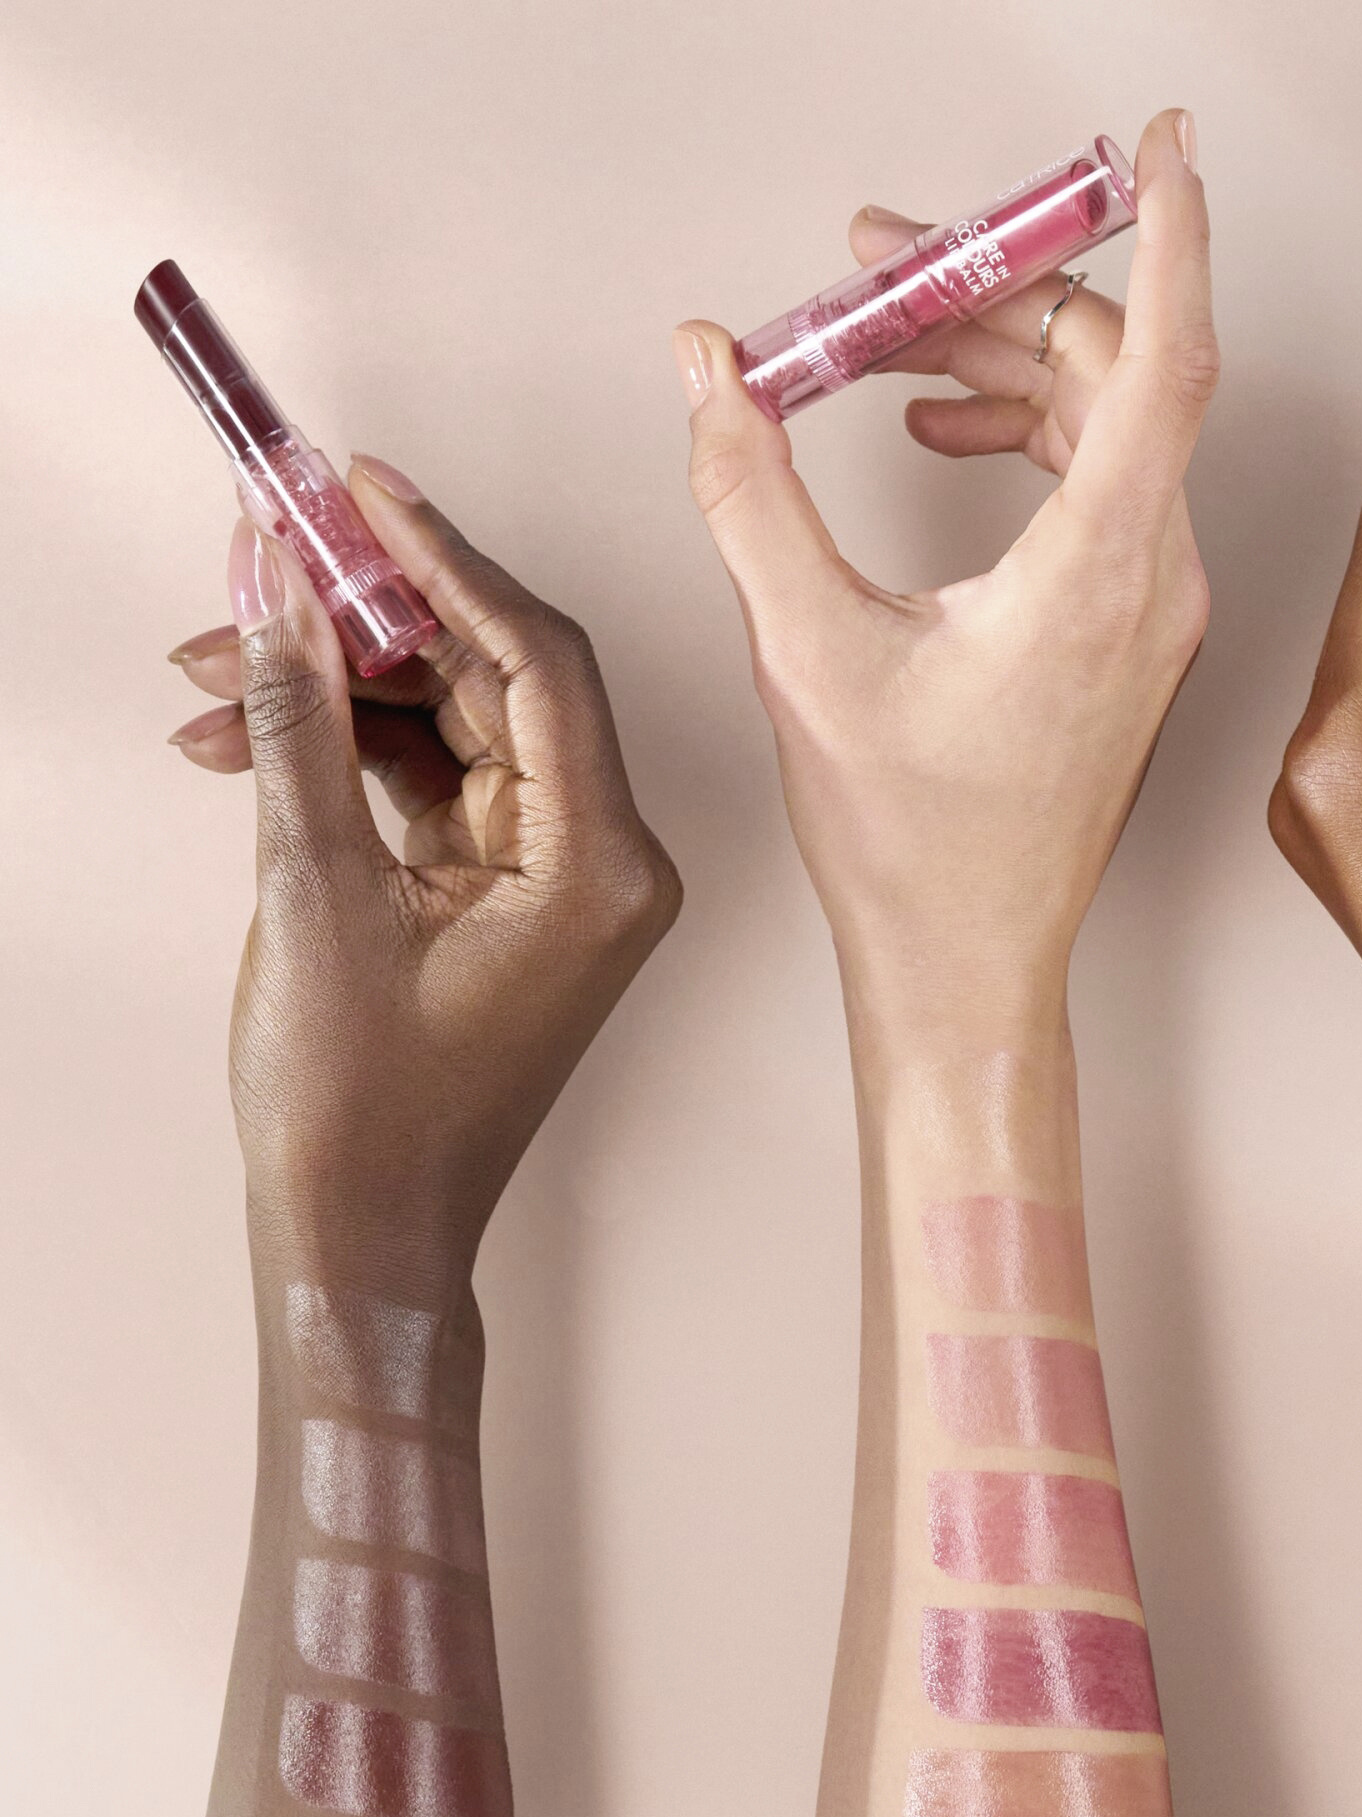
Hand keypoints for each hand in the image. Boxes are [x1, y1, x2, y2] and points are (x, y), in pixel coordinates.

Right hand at [165, 466, 680, 1283]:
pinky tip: (240, 733)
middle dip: (366, 617)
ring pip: (451, 726)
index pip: (538, 662)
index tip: (356, 488)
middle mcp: (602, 866)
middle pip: (495, 681)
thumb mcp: (313, 889)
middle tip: (261, 553)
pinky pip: (433, 783)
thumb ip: (301, 719)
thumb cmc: (361, 1110)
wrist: (364, 1230)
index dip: (445, 560)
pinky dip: (346, 752)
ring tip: (206, 676)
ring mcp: (557, 881)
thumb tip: (282, 584)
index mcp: (599, 868)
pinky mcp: (508, 897)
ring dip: (333, 688)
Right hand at [674, 109, 1214, 1056]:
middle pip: (1112, 373)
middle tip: (881, 264)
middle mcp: (1154, 581)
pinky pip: (1104, 489)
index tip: (1158, 143)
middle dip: (996, 295)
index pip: (1163, 357)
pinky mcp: (1132, 637)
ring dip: (1002, 365)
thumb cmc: (915, 845)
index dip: (1169, 232)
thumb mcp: (807, 649)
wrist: (968, 960)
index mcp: (1102, 571)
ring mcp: (1154, 612)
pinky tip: (943, 434)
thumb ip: (750, 487)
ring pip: (1107, 428)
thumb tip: (715, 364)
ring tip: (885, 348)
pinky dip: (1028, 437)